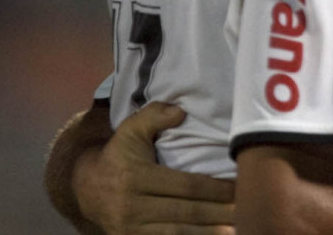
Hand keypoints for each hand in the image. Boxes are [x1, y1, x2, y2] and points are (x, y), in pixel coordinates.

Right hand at [74, 102, 234, 234]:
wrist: (86, 189)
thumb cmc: (118, 155)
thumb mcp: (130, 130)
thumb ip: (154, 116)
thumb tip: (180, 111)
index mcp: (137, 177)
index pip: (185, 186)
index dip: (215, 189)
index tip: (239, 187)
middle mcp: (133, 206)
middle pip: (186, 212)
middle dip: (218, 213)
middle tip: (246, 210)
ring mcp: (132, 229)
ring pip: (178, 233)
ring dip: (208, 232)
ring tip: (236, 230)